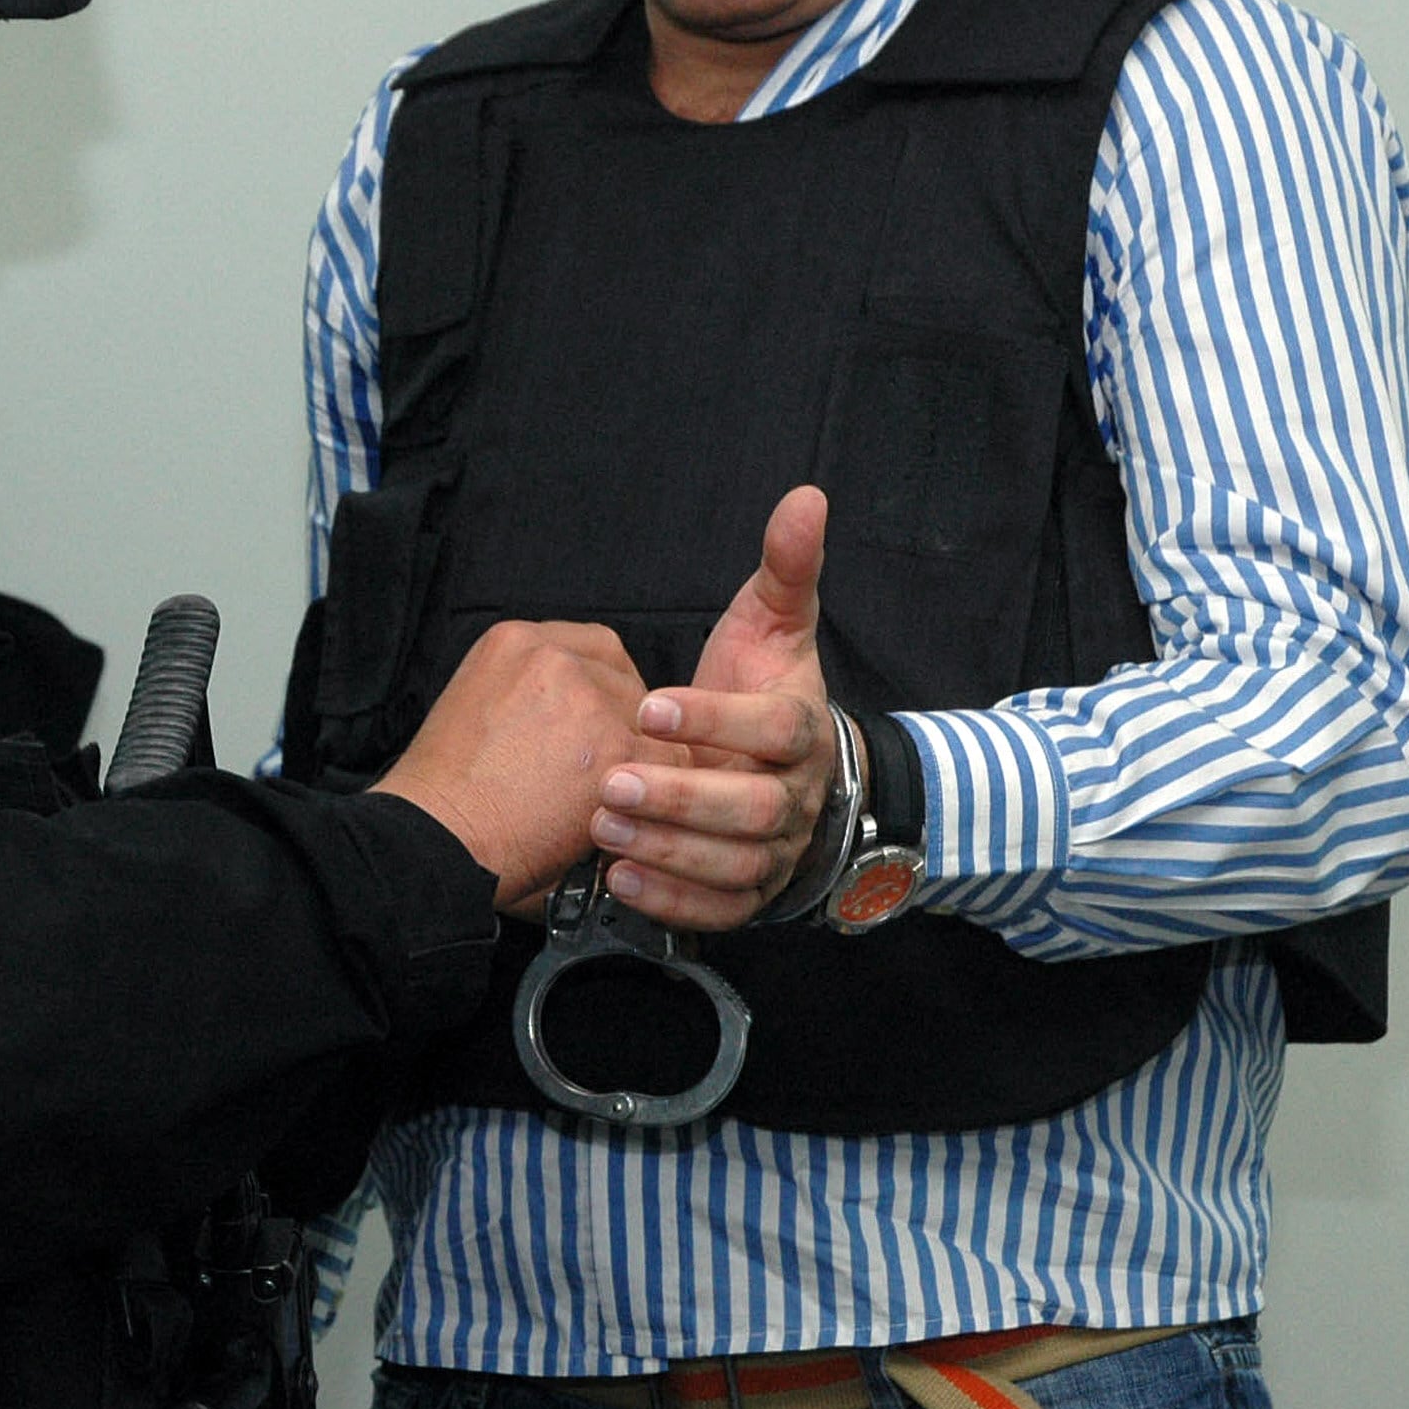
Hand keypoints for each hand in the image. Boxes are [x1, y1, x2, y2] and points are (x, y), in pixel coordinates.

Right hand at [371, 620, 683, 906]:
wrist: (435, 840)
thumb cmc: (444, 800)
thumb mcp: (475, 710)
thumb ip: (528, 697)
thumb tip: (577, 722)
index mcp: (511, 642)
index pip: (591, 647)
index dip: (602, 691)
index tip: (600, 723)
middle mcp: (551, 655)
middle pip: (625, 678)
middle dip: (623, 725)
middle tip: (608, 769)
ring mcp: (586, 696)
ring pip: (651, 722)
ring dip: (638, 760)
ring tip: (613, 800)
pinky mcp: (613, 745)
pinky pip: (668, 764)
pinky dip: (655, 795)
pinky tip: (626, 817)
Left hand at [592, 486, 837, 930]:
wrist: (779, 769)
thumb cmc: (762, 688)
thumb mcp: (772, 624)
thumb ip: (786, 567)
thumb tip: (806, 497)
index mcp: (804, 730)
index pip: (776, 729)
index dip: (717, 718)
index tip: (649, 705)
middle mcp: (799, 798)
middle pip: (757, 807)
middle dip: (684, 796)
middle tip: (612, 779)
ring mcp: (777, 850)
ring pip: (736, 863)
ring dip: (670, 848)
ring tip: (602, 825)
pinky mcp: (749, 894)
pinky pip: (721, 911)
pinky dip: (674, 901)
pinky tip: (621, 878)